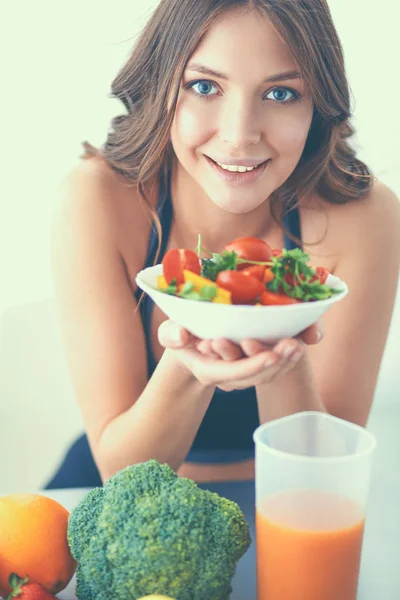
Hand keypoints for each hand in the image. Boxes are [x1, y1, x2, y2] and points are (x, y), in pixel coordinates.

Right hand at [158, 320, 322, 390]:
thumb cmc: (178, 336)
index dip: (253, 365)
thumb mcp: (169, 333)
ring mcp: (243, 375)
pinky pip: (273, 368)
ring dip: (286, 361)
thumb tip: (180, 334)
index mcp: (210, 370)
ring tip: (299, 345)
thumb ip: (171, 335)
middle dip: (277, 363)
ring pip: (269, 374)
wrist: (189, 345)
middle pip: (257, 376)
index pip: (235, 372)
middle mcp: (229, 378)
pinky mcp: (253, 367)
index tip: (271, 355)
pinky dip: (287, 358)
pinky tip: (300, 345)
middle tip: (293, 345)